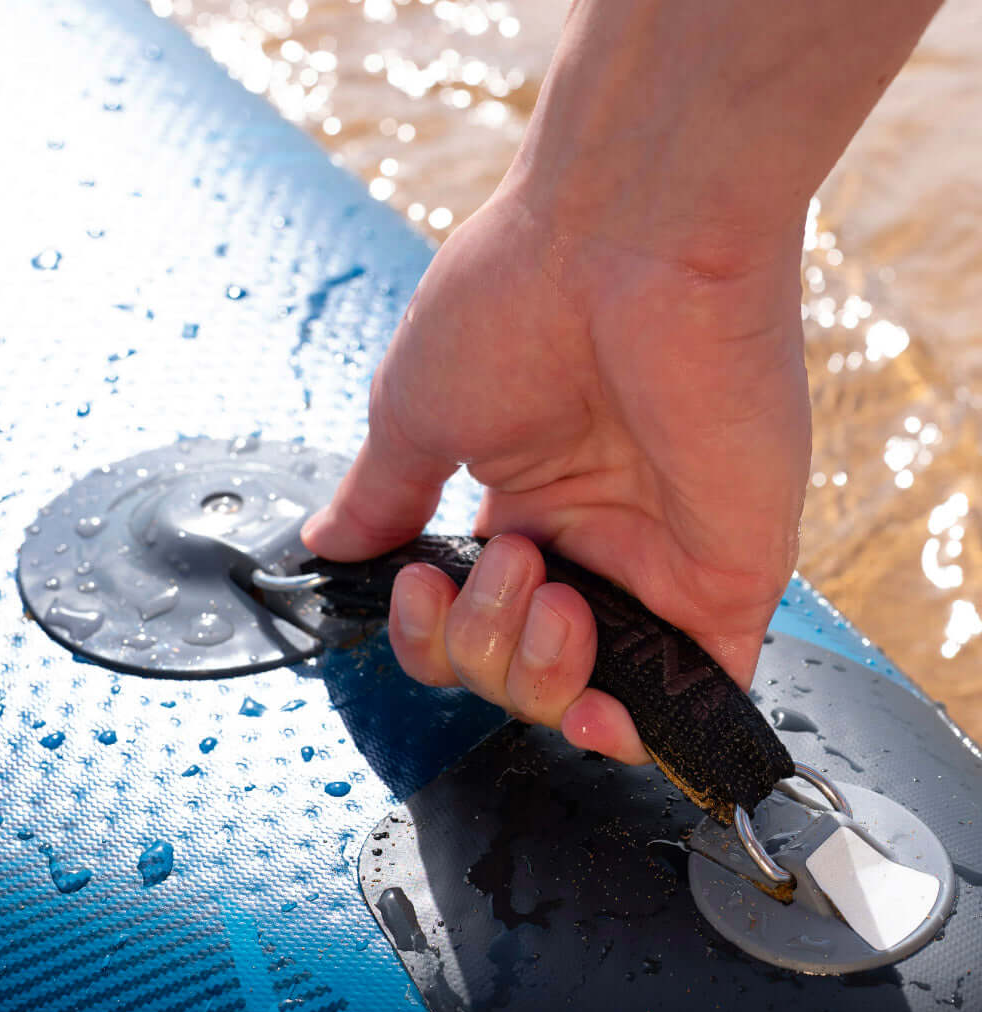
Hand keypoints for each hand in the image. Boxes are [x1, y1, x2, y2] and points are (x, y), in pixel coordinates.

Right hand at [302, 186, 810, 763]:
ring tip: (549, 585)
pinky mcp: (727, 579)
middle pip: (516, 676)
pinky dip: (645, 732)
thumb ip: (382, 496)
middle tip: (508, 558)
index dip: (429, 637)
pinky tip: (602, 716)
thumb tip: (325, 545)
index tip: (417, 579)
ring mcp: (659, 565)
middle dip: (482, 646)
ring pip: (589, 699)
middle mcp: (590, 542)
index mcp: (521, 507)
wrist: (626, 239)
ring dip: (539, 672)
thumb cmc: (516, 299)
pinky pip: (697, 700)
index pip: (465, 627)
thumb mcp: (416, 408)